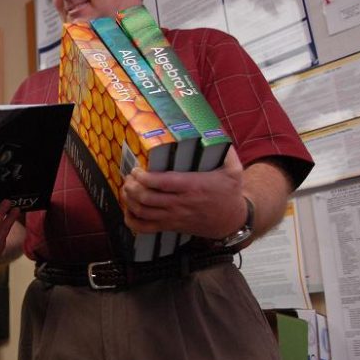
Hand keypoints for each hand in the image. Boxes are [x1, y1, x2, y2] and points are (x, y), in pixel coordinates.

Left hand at [120, 146, 246, 238]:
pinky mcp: (170, 227)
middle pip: (146, 198)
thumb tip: (216, 130)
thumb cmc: (229, 193)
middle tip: (129, 177)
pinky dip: (131, 220)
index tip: (136, 169)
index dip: (143, 177)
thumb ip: (226, 150)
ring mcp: (174, 217)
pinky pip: (145, 228)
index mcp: (192, 186)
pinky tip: (129, 210)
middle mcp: (180, 203)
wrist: (232, 221)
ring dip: (129, 200)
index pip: (161, 183)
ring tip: (126, 188)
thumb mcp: (233, 170)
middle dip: (132, 186)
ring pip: (142, 212)